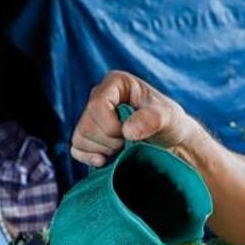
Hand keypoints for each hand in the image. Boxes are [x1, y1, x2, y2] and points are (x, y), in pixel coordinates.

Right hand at [70, 71, 198, 167]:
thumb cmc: (169, 123)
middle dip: (109, 141)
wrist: (169, 141)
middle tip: (130, 143)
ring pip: (80, 137)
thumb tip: (127, 130)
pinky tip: (106, 160)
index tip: (130, 134)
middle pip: (86, 124)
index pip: (97, 105)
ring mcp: (91, 116)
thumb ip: (152, 119)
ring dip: (102, 150)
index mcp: (115, 83)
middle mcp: (99, 96)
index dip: (111, 126)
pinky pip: (76, 148)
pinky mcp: (88, 135)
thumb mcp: (168, 117)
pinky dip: (89, 158)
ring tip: (123, 148)